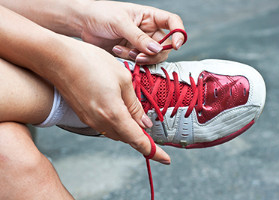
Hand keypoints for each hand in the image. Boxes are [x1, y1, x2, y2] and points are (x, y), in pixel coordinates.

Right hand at [53, 37, 169, 163]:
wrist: (56, 58)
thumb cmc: (91, 62)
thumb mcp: (123, 79)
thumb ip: (134, 104)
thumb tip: (144, 123)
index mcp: (114, 114)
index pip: (139, 140)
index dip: (154, 151)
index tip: (166, 159)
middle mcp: (101, 122)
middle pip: (127, 138)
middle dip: (142, 138)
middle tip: (155, 133)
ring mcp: (90, 120)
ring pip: (116, 132)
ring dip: (130, 130)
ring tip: (140, 120)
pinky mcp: (84, 115)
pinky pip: (106, 125)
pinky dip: (118, 123)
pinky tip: (122, 112)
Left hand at [79, 1, 184, 64]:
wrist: (83, 23)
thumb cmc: (101, 14)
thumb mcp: (120, 22)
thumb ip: (138, 37)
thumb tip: (157, 49)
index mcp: (149, 16)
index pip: (172, 22)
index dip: (179, 33)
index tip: (177, 45)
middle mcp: (148, 30)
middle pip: (164, 46)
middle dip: (154, 53)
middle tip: (138, 56)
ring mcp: (140, 42)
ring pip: (152, 56)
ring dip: (140, 57)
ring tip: (122, 51)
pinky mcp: (131, 52)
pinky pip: (138, 60)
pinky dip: (129, 59)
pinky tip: (116, 51)